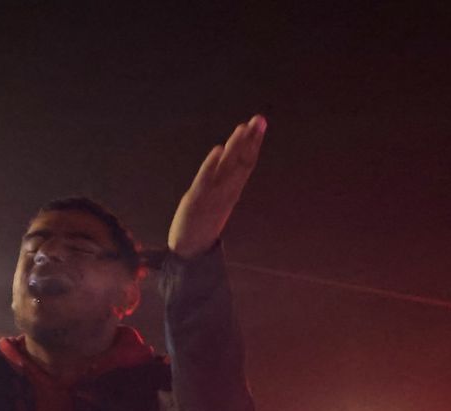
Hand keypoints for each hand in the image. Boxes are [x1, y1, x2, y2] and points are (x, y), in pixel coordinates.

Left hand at [169, 116, 266, 257]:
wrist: (190, 252)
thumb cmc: (203, 225)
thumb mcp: (218, 201)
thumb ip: (225, 184)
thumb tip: (230, 163)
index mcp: (232, 190)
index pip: (246, 163)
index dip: (253, 143)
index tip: (260, 124)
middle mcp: (226, 191)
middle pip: (242, 162)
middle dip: (251, 140)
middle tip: (260, 119)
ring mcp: (212, 196)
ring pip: (227, 168)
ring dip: (235, 147)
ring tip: (243, 128)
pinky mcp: (195, 201)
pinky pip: (206, 180)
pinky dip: (212, 165)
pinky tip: (219, 149)